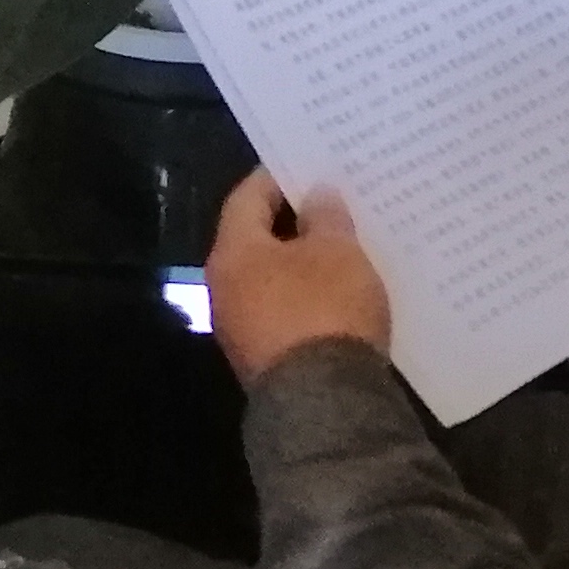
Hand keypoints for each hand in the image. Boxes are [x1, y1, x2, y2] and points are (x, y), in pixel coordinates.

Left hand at [203, 167, 394, 381]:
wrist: (324, 405)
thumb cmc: (324, 310)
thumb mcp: (336, 253)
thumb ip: (325, 219)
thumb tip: (314, 196)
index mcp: (232, 255)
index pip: (246, 199)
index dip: (275, 178)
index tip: (305, 164)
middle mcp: (225, 290)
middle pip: (256, 242)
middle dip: (292, 222)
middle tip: (331, 202)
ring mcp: (242, 330)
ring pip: (272, 280)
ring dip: (302, 262)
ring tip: (343, 245)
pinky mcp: (267, 360)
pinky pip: (285, 312)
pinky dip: (307, 296)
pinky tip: (341, 292)